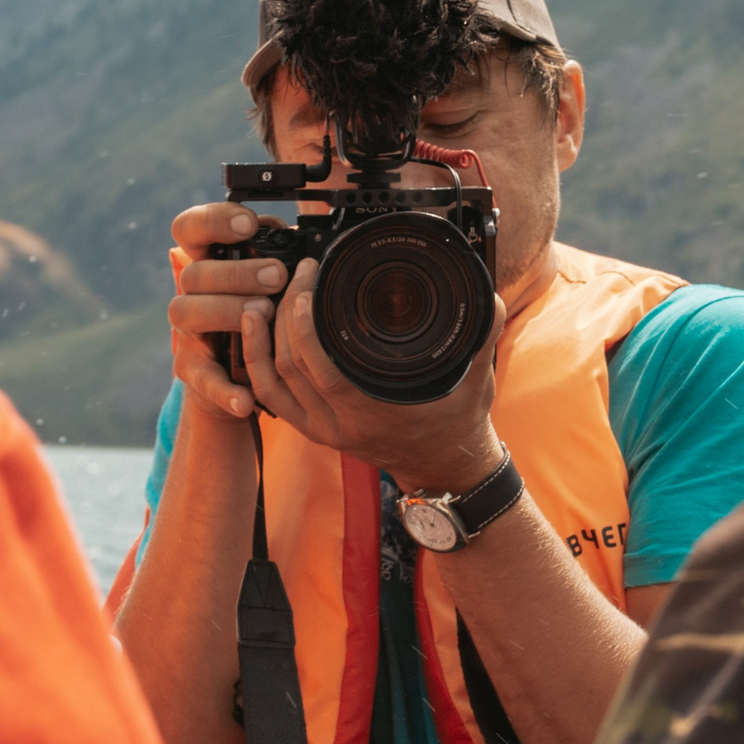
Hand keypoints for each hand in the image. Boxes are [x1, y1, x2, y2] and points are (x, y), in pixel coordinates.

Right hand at [165, 201, 287, 423]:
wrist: (240, 374)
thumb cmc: (261, 313)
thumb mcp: (269, 279)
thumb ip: (276, 255)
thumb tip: (301, 238)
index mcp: (207, 262)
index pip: (190, 228)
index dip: (213, 221)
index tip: (248, 225)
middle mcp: (190, 294)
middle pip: (194, 272)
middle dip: (236, 271)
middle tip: (276, 275)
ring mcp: (187, 333)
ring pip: (187, 313)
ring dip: (227, 312)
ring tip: (264, 314)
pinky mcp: (193, 371)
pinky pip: (203, 379)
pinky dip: (225, 389)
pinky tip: (246, 397)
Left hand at [241, 258, 507, 492]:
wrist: (445, 468)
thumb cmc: (457, 424)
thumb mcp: (476, 382)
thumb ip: (482, 338)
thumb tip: (491, 299)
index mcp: (371, 413)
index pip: (321, 368)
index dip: (303, 324)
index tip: (309, 282)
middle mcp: (339, 426)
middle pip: (290, 366)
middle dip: (283, 315)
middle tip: (295, 275)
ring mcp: (322, 430)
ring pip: (272, 383)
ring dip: (259, 340)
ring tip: (258, 299)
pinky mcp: (313, 430)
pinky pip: (271, 399)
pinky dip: (256, 367)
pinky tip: (253, 336)